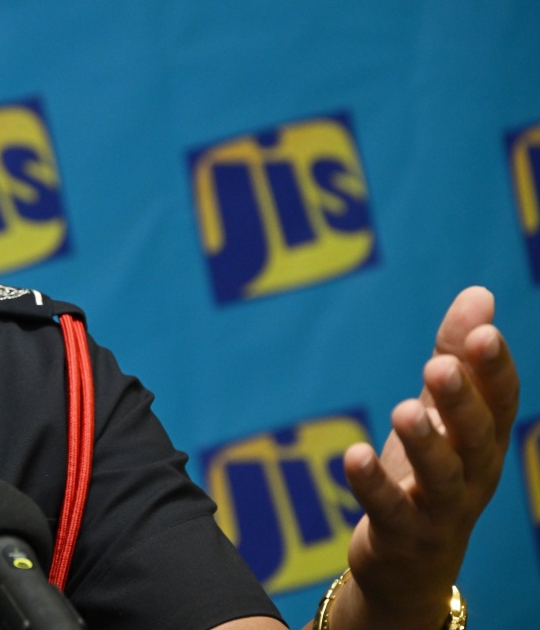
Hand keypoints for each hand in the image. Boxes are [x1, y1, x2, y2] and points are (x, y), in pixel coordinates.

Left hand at [329, 286, 518, 629]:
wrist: (412, 563)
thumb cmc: (430, 472)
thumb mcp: (442, 414)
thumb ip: (456, 356)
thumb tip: (479, 293)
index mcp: (484, 439)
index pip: (500, 400)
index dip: (494, 367)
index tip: (482, 330)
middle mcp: (473, 474)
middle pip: (477, 437)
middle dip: (461, 401)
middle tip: (439, 367)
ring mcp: (440, 509)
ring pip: (441, 477)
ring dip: (424, 443)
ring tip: (404, 409)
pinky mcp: (402, 535)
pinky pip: (390, 510)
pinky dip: (374, 484)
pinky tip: (354, 455)